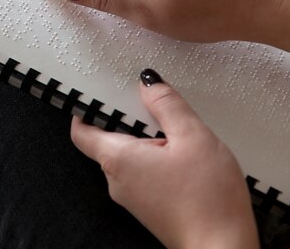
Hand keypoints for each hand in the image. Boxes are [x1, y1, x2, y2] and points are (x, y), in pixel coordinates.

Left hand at [71, 69, 258, 248]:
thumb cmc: (208, 199)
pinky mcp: (148, 206)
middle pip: (108, 140)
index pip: (81, 131)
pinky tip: (182, 158)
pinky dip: (155, 159)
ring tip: (176, 134)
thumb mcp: (192, 136)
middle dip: (128, 121)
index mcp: (117, 159)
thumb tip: (148, 82)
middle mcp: (116, 180)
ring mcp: (131, 196)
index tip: (101, 92)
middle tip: (154, 107)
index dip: (87, 109)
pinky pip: (142, 173)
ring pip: (128, 157)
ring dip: (146, 141)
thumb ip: (167, 105)